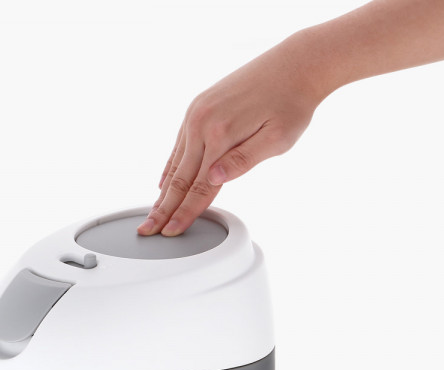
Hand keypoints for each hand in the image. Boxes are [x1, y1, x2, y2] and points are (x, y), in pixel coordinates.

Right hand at [137, 33, 323, 236]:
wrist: (295, 64)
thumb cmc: (291, 104)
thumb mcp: (277, 139)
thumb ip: (243, 162)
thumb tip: (212, 180)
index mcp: (221, 134)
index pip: (198, 187)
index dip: (184, 213)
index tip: (171, 231)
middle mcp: (202, 123)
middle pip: (179, 178)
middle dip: (163, 209)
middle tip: (147, 230)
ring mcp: (196, 113)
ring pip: (175, 163)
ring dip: (163, 191)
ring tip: (153, 212)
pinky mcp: (198, 107)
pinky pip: (178, 145)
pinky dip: (170, 168)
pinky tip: (164, 182)